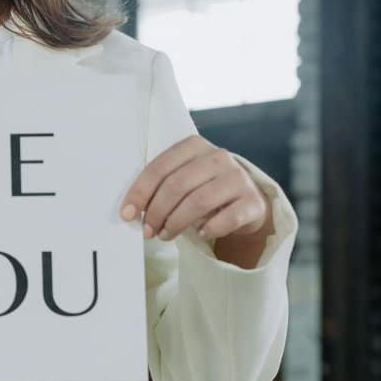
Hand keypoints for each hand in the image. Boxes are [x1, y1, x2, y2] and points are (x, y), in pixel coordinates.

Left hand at [119, 135, 270, 241]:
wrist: (246, 201)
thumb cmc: (205, 189)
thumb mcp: (183, 179)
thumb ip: (161, 186)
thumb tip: (132, 210)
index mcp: (194, 146)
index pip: (160, 167)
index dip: (140, 192)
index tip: (128, 214)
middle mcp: (218, 157)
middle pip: (177, 185)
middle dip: (157, 212)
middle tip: (148, 231)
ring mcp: (238, 178)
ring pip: (199, 201)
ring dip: (177, 222)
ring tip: (166, 235)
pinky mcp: (253, 201)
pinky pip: (227, 217)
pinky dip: (210, 228)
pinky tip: (201, 233)